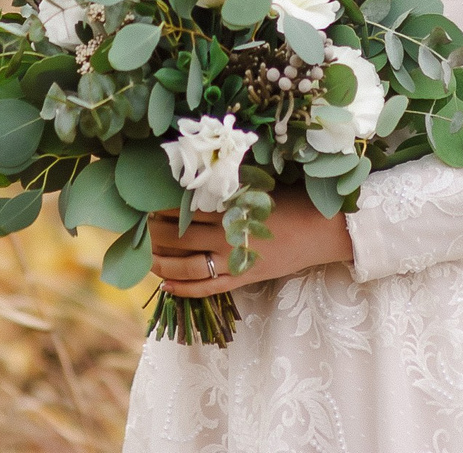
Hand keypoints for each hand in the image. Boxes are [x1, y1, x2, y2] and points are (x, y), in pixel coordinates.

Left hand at [147, 200, 353, 297]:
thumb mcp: (259, 186)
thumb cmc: (293, 201)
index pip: (184, 209)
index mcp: (230, 208)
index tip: (144, 204)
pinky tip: (165, 285)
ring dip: (161, 261)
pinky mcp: (244, 278)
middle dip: (155, 235)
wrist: (324, 229)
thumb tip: (199, 173)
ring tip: (144, 257)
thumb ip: (229, 185)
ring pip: (187, 265)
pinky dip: (184, 288)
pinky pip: (208, 288)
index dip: (160, 209)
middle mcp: (227, 235)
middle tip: (139, 230)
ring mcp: (235, 260)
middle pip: (180, 237)